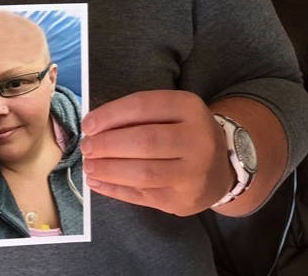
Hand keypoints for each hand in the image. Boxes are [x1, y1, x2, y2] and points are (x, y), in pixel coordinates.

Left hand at [80, 90, 231, 215]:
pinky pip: (142, 196)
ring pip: (142, 173)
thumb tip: (94, 127)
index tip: (88, 124)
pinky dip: (114, 189)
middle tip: (86, 147)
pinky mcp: (182, 201)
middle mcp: (198, 140)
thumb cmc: (184, 133)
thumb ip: (138, 115)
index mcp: (190, 108)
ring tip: (89, 165)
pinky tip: (97, 182)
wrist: (221, 169)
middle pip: (143, 141)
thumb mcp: (171, 112)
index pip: (143, 107)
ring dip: (108, 169)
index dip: (110, 115)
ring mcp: (193, 174)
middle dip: (107, 144)